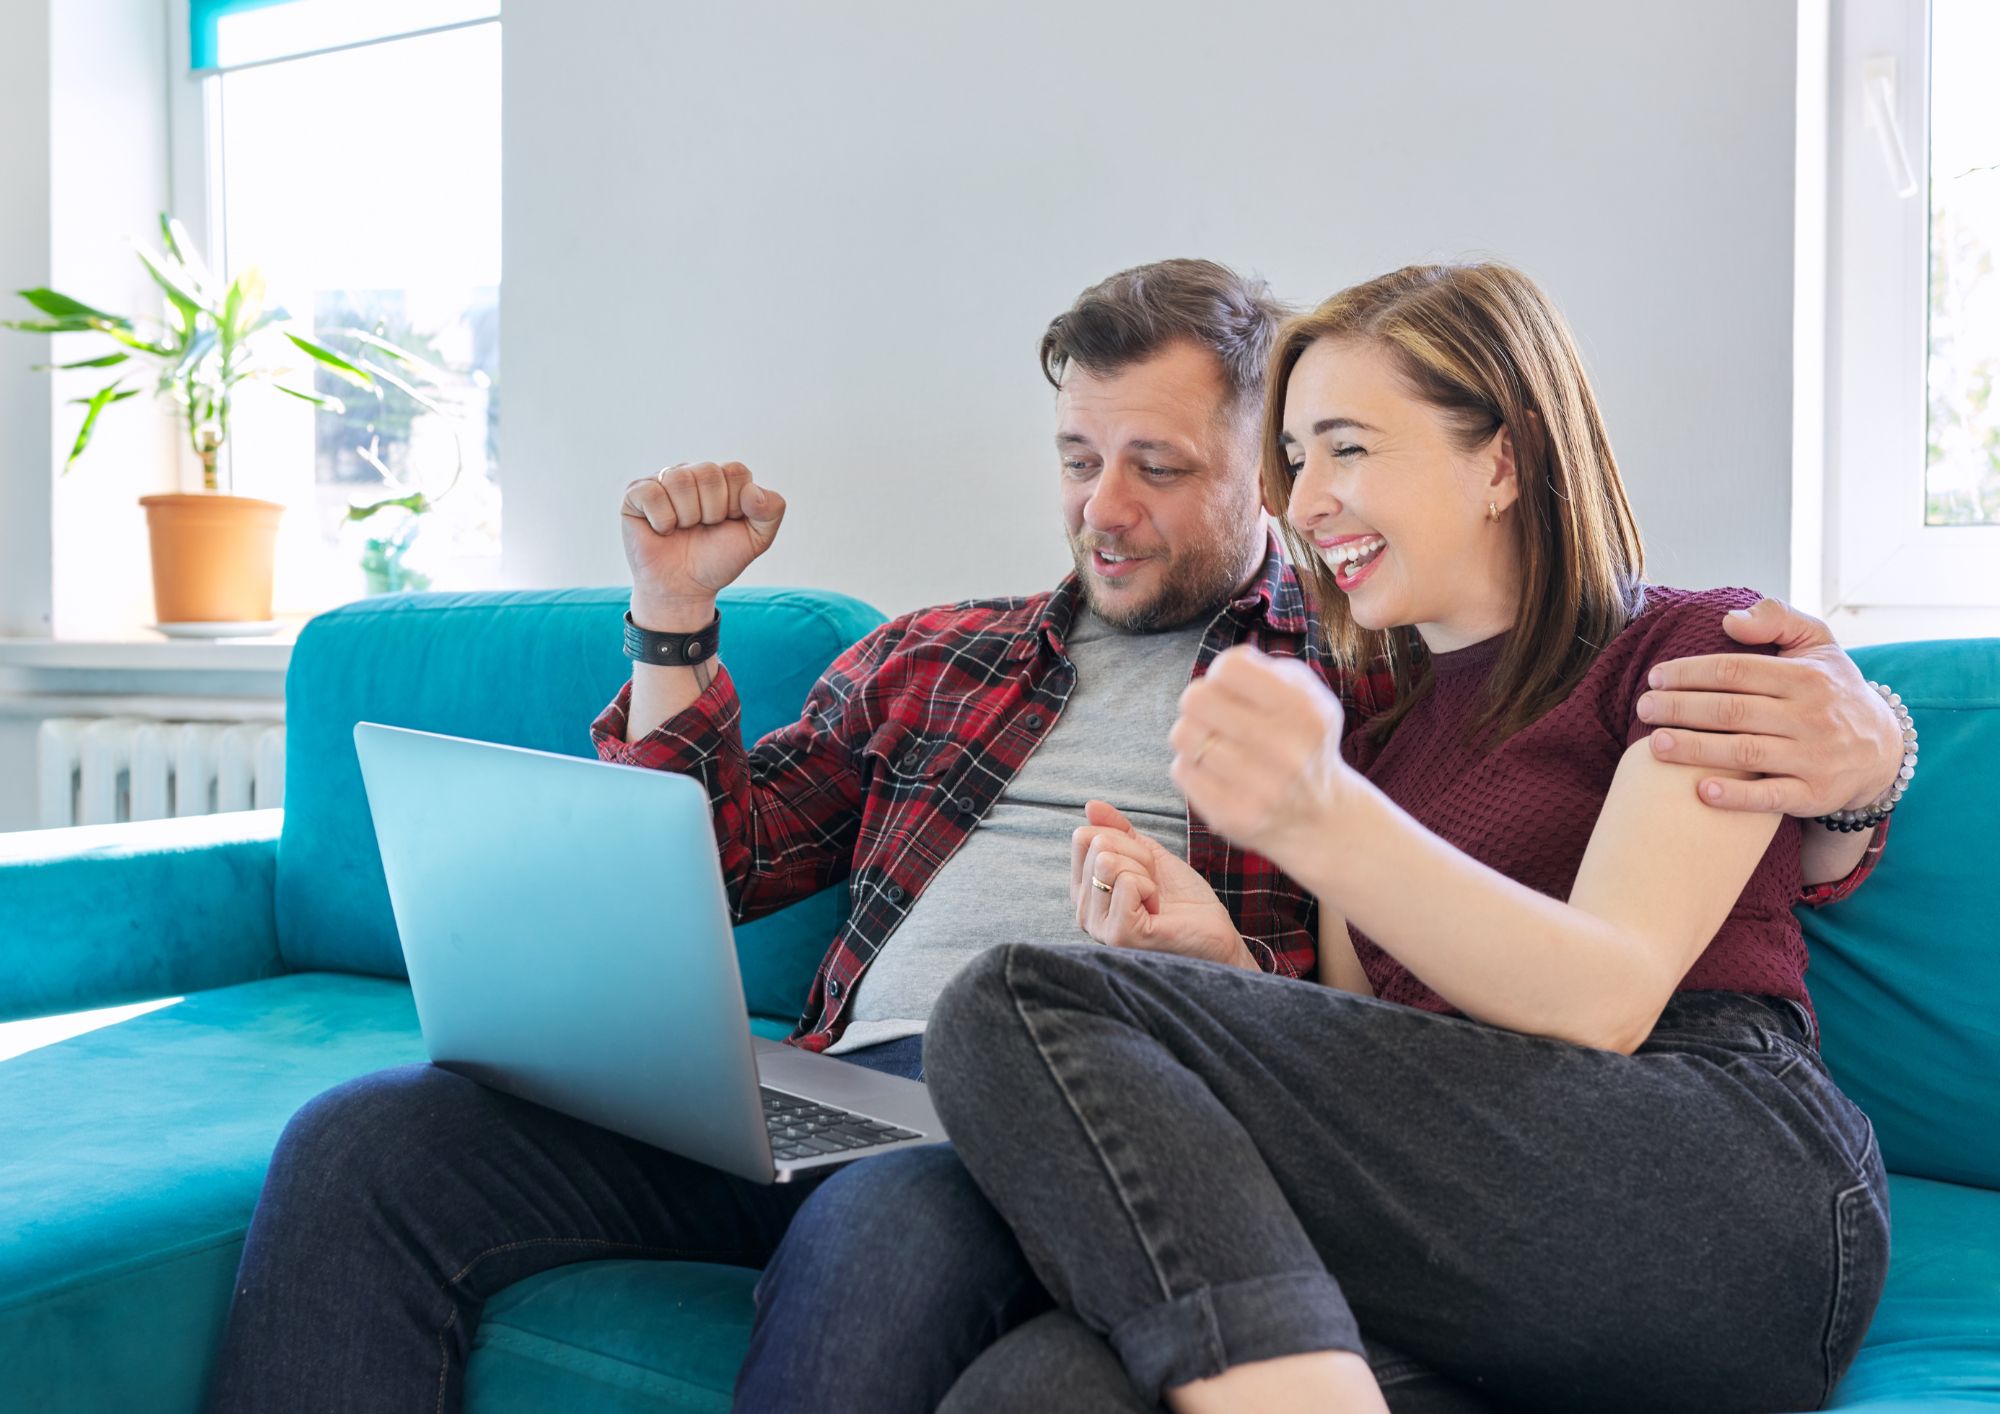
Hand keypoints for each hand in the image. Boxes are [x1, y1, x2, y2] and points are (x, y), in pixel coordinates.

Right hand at [621, 461, 786, 629]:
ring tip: (683, 530)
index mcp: (721, 478)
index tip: (727, 523)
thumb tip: (751, 491)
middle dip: (711, 511)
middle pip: (708, 473)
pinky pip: (652, 493)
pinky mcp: (636, 494)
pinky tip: (662, 530)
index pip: (735, 471)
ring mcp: (662, 481)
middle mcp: (691, 473)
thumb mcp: (757, 539)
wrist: (685, 588)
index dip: (735, 504)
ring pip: (680, 480)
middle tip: (703, 529)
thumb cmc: (717, 560)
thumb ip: (771, 510)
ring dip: (687, 516)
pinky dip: (662, 520)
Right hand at [1071, 801, 1251, 966]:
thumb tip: (1091, 806)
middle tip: (1155, 885)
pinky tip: (1157, 911)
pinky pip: (1127, 882)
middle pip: (1098, 847)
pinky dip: (1151, 888)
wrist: (1215, 934)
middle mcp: (1084, 911)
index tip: (1145, 867)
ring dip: (1145, 873)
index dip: (1123, 840)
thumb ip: (1119, 831)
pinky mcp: (1119, 934)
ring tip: (1156, 898)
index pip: (1083, 838)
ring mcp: (1099, 926)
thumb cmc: (1185, 901)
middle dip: (1138, 856)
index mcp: (1086, 891)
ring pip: (1108, 862)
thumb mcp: (1149, 855)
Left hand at [1169, 646, 1354, 875]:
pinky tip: (1214, 770)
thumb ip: (1269, 668)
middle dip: (1199, 701)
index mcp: (1304, 711)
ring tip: (1214, 742)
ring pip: (1182, 734)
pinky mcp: (1231, 815)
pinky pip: (1180, 769)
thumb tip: (1223, 666)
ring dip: (1192, 734)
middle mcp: (1285, 750)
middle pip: (1195, 698)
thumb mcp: (1308, 696)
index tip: (1228, 686)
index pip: (1229, 668)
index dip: (1220, 672)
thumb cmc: (1302, 742)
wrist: (1319, 817)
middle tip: (1214, 714)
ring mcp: (1258, 787)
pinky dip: (1191, 765)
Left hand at [1637, 598, 1902, 815]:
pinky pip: (1772, 797)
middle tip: (1643, 709)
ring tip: (1654, 745)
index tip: (1656, 677)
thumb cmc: (1833, 689)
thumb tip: (1729, 619)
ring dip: (1696, 749)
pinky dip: (1737, 796)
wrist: (1884, 749)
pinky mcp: (1816, 795)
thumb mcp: (1818, 643)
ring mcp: (1814, 758)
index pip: (1736, 671)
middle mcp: (1811, 717)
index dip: (1690, 673)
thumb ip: (1777, 619)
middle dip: (1681, 708)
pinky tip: (1701, 792)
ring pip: (1745, 753)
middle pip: (1733, 711)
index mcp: (1806, 677)